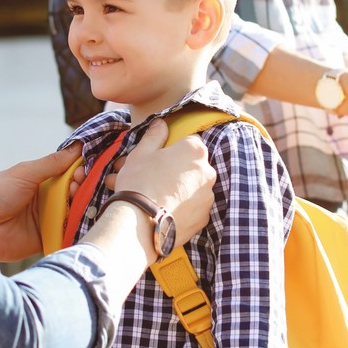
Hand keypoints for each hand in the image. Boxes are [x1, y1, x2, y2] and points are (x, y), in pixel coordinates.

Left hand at [0, 142, 81, 260]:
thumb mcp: (24, 173)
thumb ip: (51, 163)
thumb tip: (77, 147)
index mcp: (40, 180)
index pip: (67, 171)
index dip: (79, 168)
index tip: (85, 166)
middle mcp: (46, 199)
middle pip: (75, 190)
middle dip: (82, 184)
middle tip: (79, 182)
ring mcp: (48, 218)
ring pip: (75, 209)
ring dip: (81, 202)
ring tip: (76, 196)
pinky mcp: (49, 237)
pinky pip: (69, 231)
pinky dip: (78, 224)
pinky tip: (83, 217)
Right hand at [112, 119, 215, 247]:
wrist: (140, 224)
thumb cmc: (139, 182)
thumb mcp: (141, 153)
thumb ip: (154, 135)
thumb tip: (161, 123)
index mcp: (195, 151)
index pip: (190, 141)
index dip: (174, 148)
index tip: (160, 157)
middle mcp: (208, 172)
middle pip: (192, 166)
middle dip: (176, 170)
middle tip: (153, 178)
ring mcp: (207, 197)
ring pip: (193, 188)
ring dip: (179, 190)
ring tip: (154, 197)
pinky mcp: (203, 218)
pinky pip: (193, 209)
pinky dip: (181, 209)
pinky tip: (162, 212)